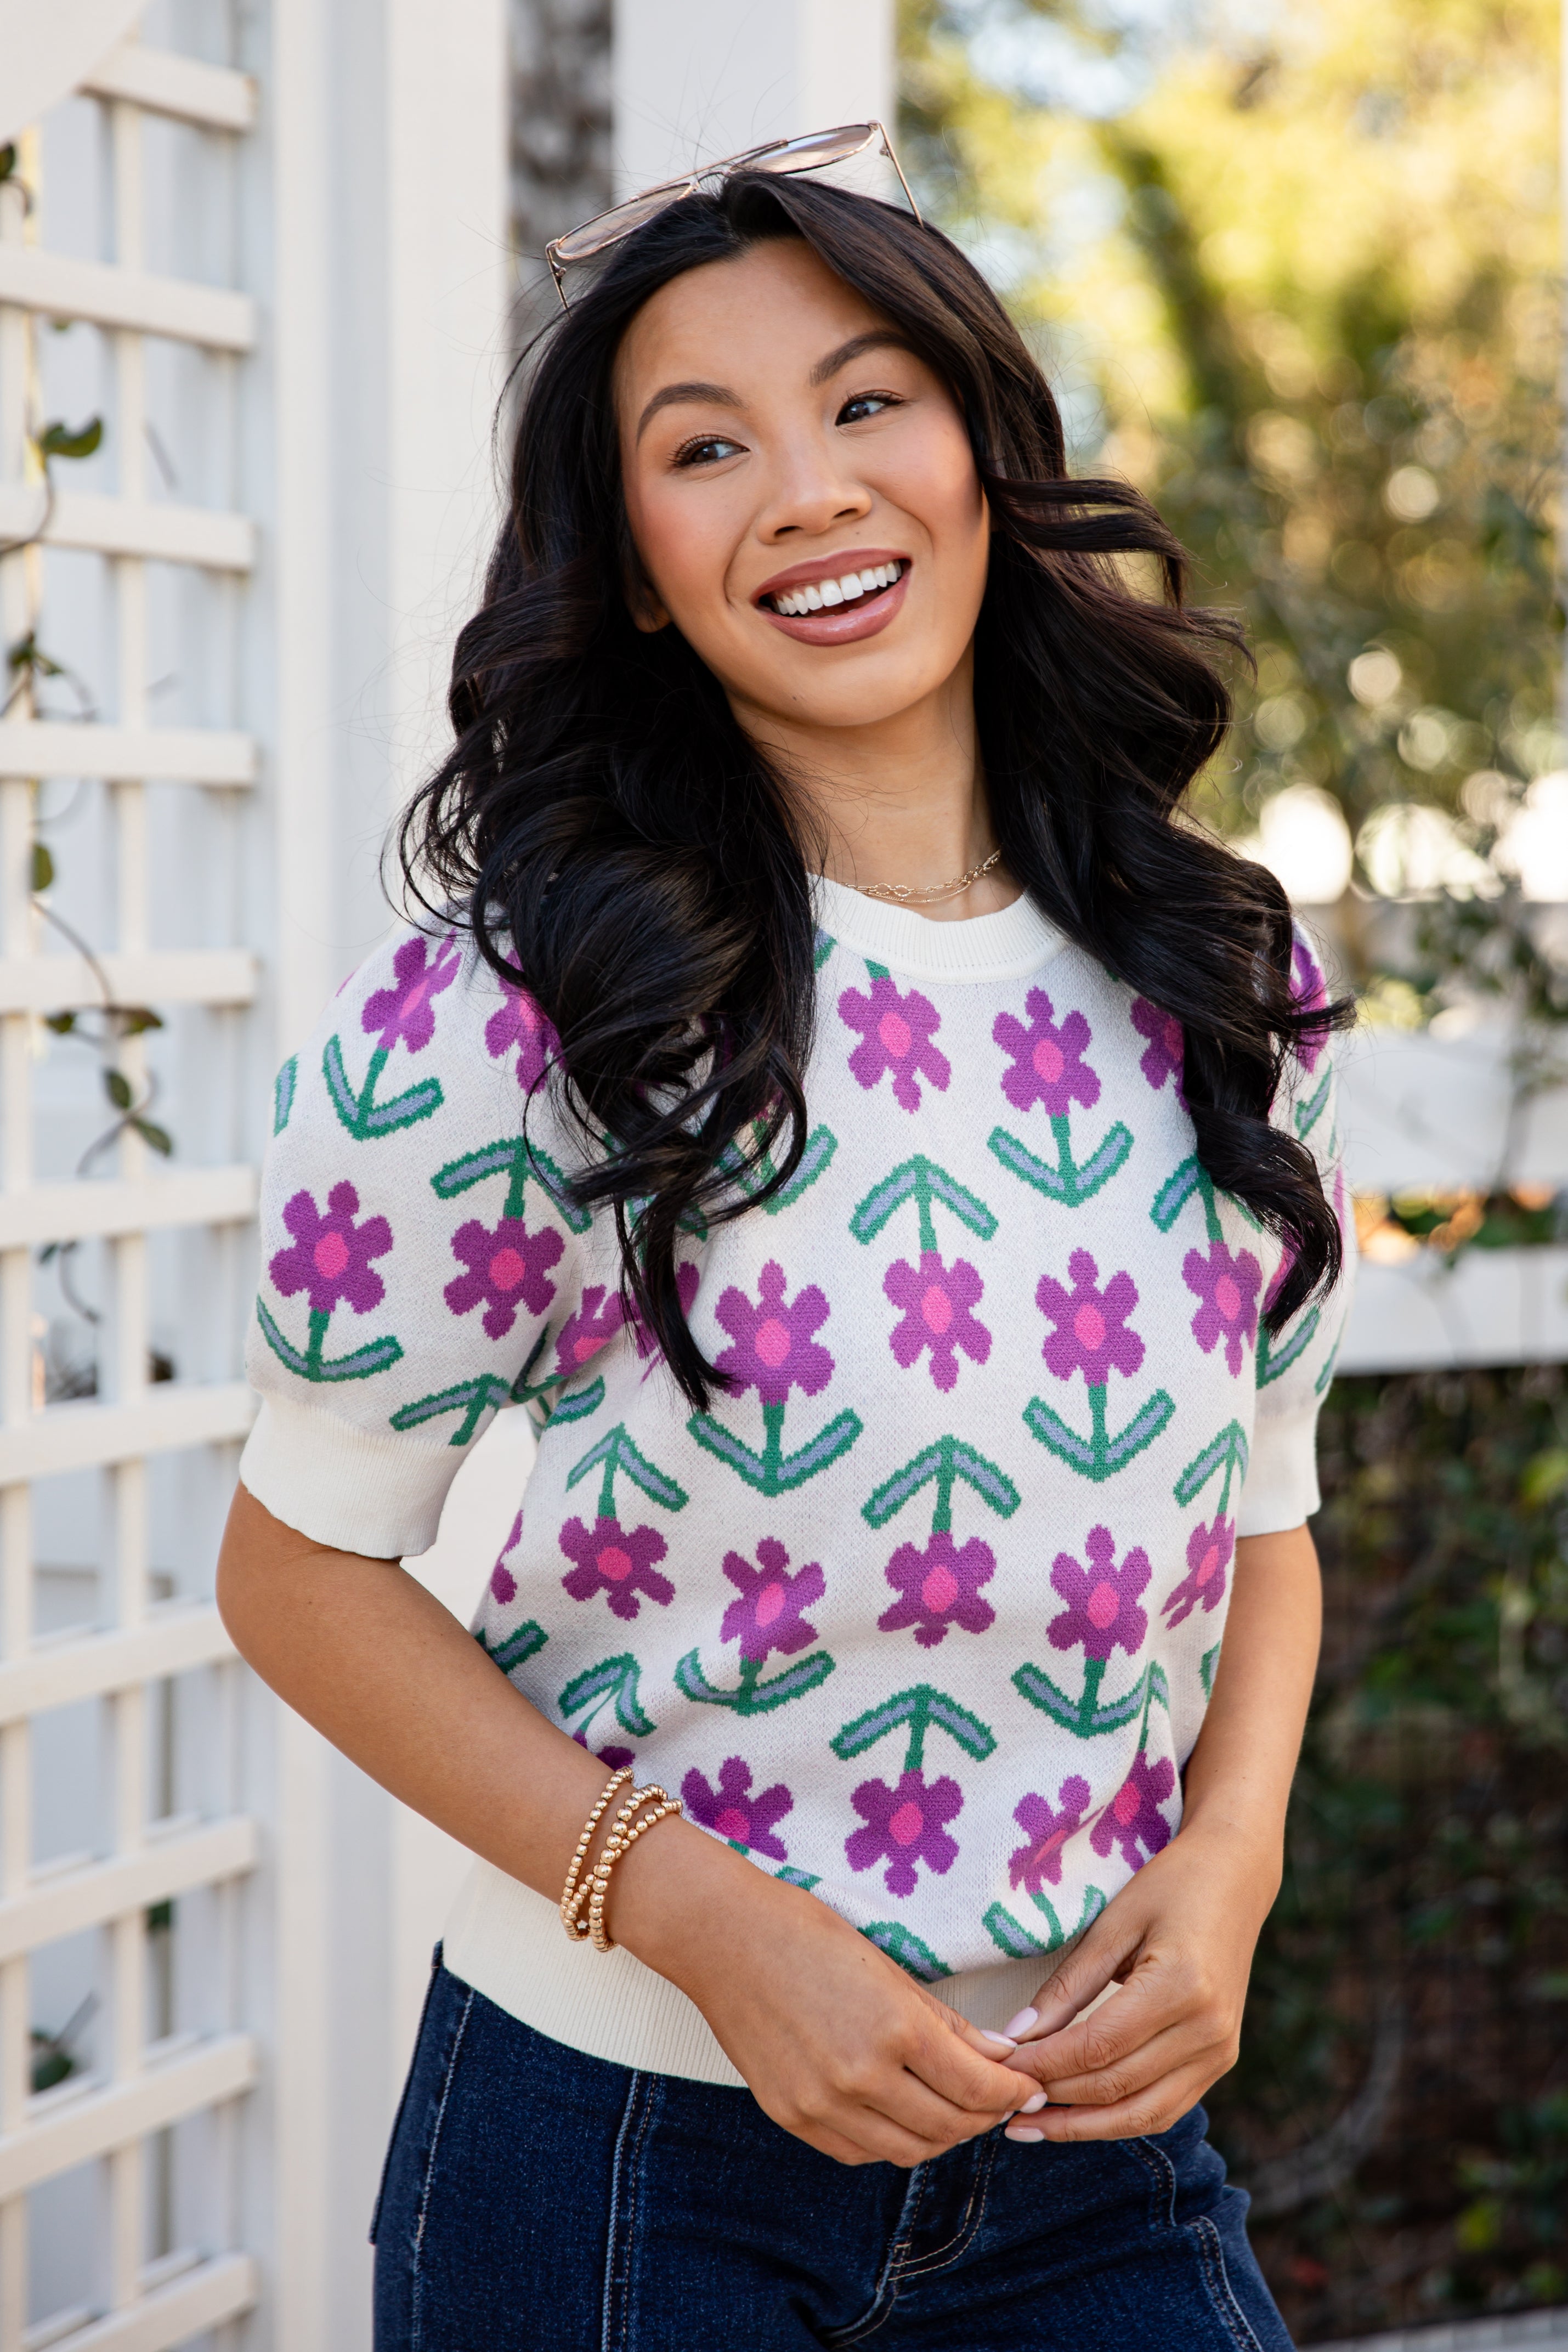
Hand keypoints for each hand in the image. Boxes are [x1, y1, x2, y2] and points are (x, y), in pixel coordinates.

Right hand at [615, 1816, 1031, 2166]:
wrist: (721, 1938)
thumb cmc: (805, 1933)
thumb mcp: (888, 1967)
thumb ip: (946, 2023)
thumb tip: (1000, 2056)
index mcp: (893, 2027)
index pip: (976, 2086)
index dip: (1011, 2091)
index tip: (1027, 2085)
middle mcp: (860, 2076)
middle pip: (948, 2126)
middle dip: (983, 2116)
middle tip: (997, 2099)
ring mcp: (822, 2103)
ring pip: (907, 2149)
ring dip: (941, 2134)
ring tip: (953, 2108)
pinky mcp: (792, 2117)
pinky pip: (859, 2151)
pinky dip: (891, 2140)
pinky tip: (900, 2112)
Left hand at [996, 1818, 1280, 2143]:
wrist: (1236, 1876)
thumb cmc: (1170, 1887)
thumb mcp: (1112, 1925)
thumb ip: (1067, 1986)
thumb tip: (1017, 2037)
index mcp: (1181, 1986)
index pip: (1097, 2047)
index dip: (1044, 2065)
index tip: (999, 2069)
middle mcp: (1208, 2030)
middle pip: (1116, 2085)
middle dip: (1054, 2098)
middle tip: (1003, 2102)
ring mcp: (1220, 2051)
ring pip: (1141, 2113)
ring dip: (1082, 2125)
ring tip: (1030, 2127)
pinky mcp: (1221, 2060)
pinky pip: (1165, 2108)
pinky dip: (1118, 2118)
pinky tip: (1078, 2117)